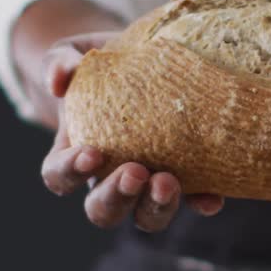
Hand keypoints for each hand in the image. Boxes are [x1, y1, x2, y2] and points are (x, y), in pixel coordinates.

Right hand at [38, 31, 224, 231]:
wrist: (141, 60)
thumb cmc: (100, 62)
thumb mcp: (75, 53)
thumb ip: (60, 62)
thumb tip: (58, 78)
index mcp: (75, 155)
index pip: (59, 176)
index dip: (70, 172)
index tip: (91, 153)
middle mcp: (109, 180)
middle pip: (102, 211)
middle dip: (116, 197)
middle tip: (135, 172)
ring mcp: (148, 185)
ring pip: (145, 217)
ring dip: (155, 207)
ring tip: (168, 182)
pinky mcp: (186, 179)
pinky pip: (193, 201)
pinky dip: (202, 203)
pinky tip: (212, 198)